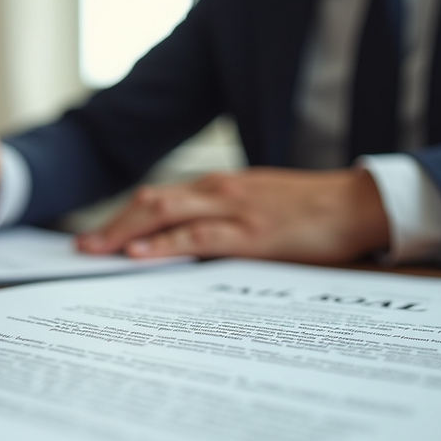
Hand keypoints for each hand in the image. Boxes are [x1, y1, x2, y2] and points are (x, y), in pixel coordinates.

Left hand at [77, 167, 390, 264]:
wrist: (358, 206)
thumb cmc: (312, 213)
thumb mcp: (260, 211)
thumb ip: (225, 225)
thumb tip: (190, 251)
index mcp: (221, 188)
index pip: (160, 198)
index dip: (123, 216)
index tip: (98, 236)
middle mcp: (220, 192)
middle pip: (151, 201)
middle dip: (112, 224)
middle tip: (83, 248)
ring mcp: (234, 210)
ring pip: (165, 213)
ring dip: (124, 233)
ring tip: (96, 253)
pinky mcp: (252, 234)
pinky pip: (197, 237)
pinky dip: (164, 243)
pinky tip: (139, 253)